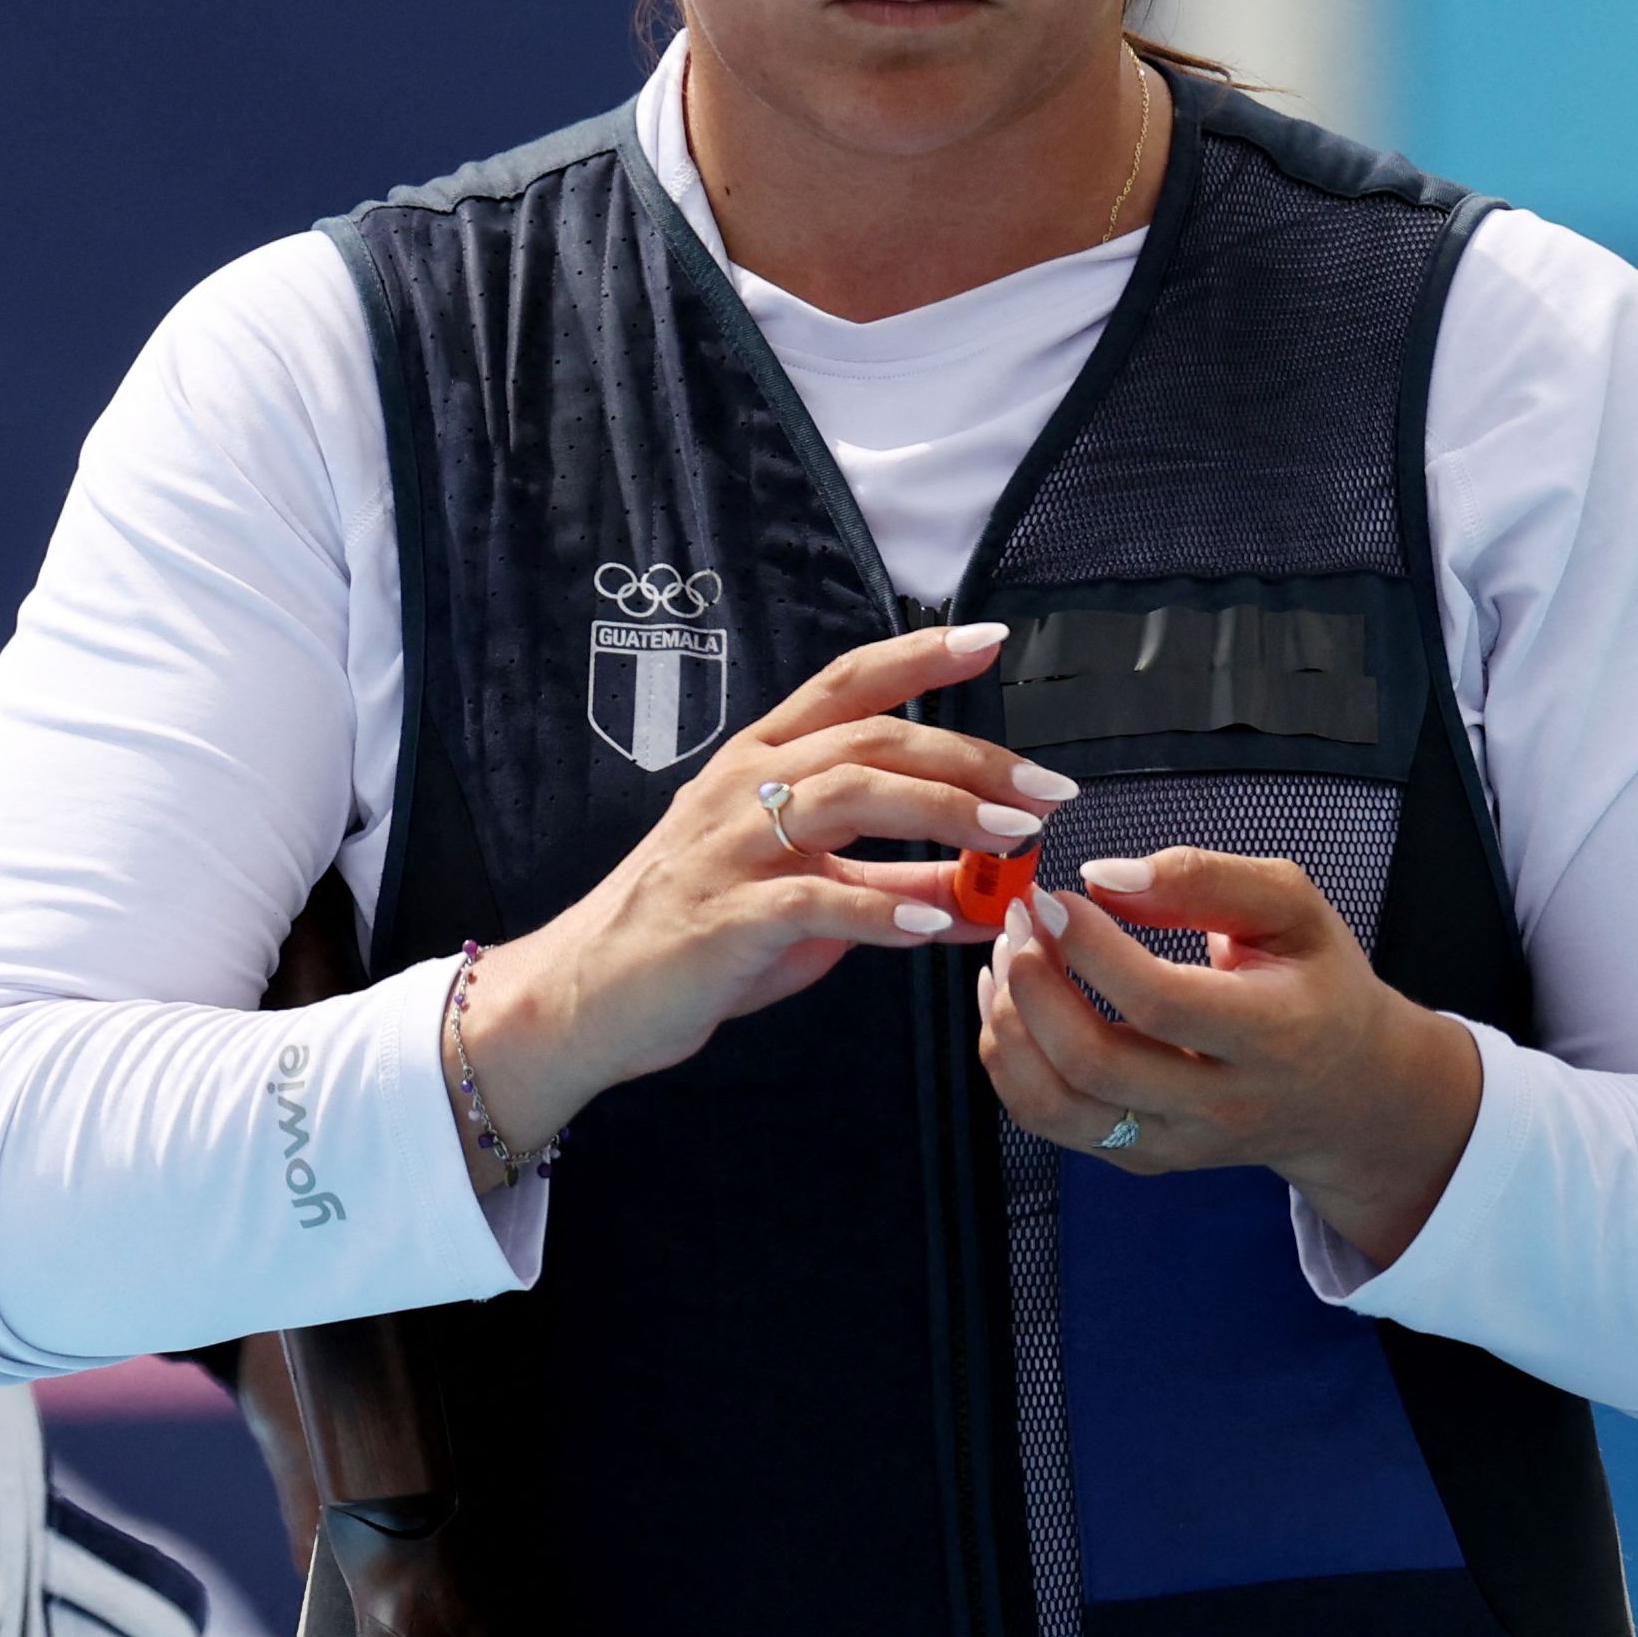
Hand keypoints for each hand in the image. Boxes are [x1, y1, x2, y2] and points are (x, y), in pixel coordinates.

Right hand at [455, 622, 1071, 1170]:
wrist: (589, 1000)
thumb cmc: (703, 938)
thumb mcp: (814, 902)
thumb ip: (899, 885)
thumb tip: (994, 886)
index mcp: (761, 764)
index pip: (848, 686)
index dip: (920, 656)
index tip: (992, 636)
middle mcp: (743, 788)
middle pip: (870, 740)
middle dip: (969, 757)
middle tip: (1048, 788)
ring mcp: (729, 848)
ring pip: (847, 797)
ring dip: (942, 811)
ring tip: (1012, 838)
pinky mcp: (721, 918)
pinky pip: (811, 900)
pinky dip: (880, 909)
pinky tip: (935, 924)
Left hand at [978, 851, 1486, 1268]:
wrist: (1346, 1090)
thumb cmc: (1315, 982)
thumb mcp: (1292, 906)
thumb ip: (1205, 878)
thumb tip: (1102, 876)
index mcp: (1273, 1033)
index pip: (1161, 1002)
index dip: (1091, 947)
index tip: (1055, 897)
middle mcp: (1223, 1103)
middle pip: (1095, 1063)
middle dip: (1033, 984)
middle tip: (1020, 921)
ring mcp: (1177, 1141)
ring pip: (1057, 1105)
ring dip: (1008, 1026)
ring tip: (1008, 959)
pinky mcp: (1143, 1158)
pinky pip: (1049, 1121)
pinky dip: (1009, 1062)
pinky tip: (1011, 1003)